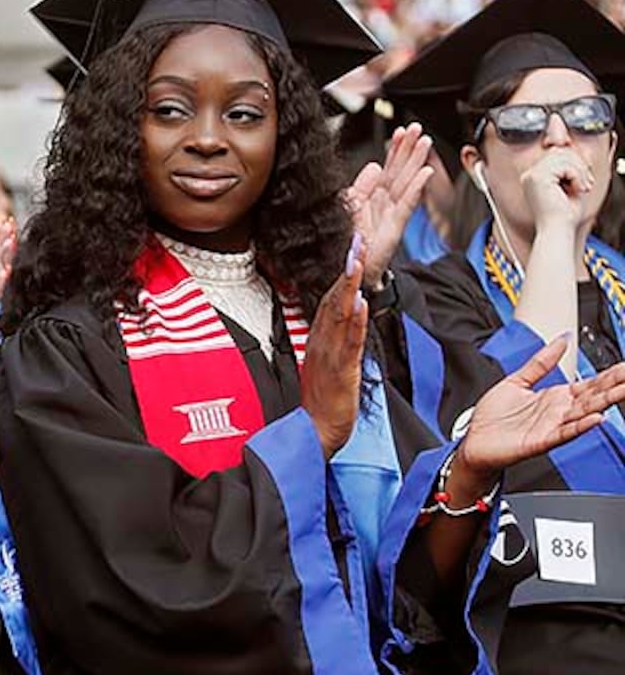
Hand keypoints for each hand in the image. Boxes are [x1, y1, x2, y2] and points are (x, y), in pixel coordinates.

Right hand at [300, 238, 368, 458]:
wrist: (314, 432)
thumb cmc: (322, 402)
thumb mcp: (326, 364)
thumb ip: (333, 340)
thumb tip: (346, 316)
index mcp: (320, 340)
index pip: (331, 300)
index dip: (342, 274)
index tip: (351, 249)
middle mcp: (323, 343)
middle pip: (334, 300)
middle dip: (346, 270)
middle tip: (355, 241)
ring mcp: (330, 356)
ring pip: (340, 315)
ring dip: (348, 287)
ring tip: (355, 261)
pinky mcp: (341, 372)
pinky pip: (349, 343)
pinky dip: (355, 323)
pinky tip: (360, 304)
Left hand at [344, 123, 433, 285]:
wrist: (351, 269)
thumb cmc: (350, 243)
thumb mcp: (350, 207)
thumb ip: (361, 186)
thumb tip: (374, 165)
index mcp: (373, 197)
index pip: (387, 167)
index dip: (395, 149)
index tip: (402, 131)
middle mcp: (384, 203)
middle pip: (400, 170)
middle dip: (409, 149)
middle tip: (418, 129)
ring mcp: (392, 213)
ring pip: (406, 182)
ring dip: (416, 162)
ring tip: (425, 143)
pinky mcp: (395, 226)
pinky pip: (407, 204)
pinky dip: (415, 188)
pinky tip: (424, 174)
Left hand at [454, 334, 624, 477]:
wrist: (474, 442)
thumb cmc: (492, 418)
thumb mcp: (517, 380)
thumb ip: (540, 362)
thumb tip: (560, 340)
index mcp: (555, 396)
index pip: (590, 383)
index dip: (610, 374)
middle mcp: (558, 411)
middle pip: (594, 396)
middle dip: (615, 385)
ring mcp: (551, 426)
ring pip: (585, 413)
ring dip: (605, 402)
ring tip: (623, 391)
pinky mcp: (540, 440)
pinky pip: (564, 432)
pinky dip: (580, 426)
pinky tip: (595, 418)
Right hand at [519, 148, 595, 232]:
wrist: (556, 230)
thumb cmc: (563, 215)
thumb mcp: (568, 185)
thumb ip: (568, 166)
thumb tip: (570, 148)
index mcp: (533, 177)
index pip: (556, 155)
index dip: (574, 164)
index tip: (584, 180)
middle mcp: (529, 175)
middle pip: (560, 152)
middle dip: (579, 165)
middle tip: (586, 184)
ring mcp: (532, 176)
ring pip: (564, 156)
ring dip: (580, 171)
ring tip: (582, 187)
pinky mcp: (538, 178)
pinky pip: (565, 165)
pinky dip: (578, 176)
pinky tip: (577, 189)